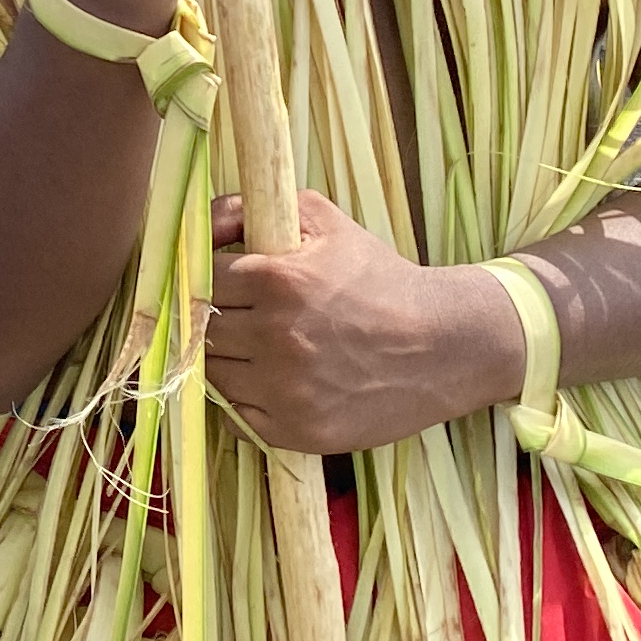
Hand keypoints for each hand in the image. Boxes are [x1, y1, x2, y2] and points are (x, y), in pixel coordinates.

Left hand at [197, 191, 524, 456]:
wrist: (443, 344)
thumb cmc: (380, 278)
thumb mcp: (323, 220)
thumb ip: (250, 209)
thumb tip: (197, 222)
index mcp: (277, 279)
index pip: (201, 280)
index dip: (208, 279)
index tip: (224, 283)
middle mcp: (275, 336)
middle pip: (201, 330)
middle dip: (213, 319)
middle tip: (240, 315)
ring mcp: (284, 390)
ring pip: (214, 374)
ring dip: (226, 360)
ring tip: (259, 347)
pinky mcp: (297, 431)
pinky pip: (237, 417)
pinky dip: (245, 399)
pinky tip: (271, 381)